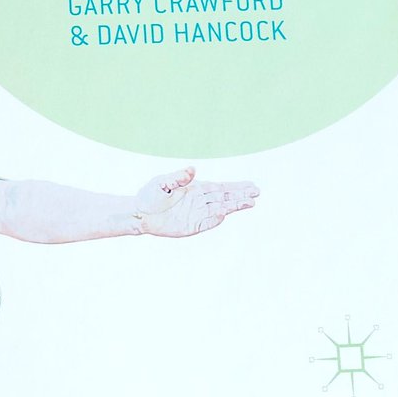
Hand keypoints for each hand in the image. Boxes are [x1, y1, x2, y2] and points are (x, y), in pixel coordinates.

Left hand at [132, 167, 258, 236]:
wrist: (139, 214)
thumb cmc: (150, 195)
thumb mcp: (163, 182)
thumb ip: (178, 177)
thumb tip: (193, 169)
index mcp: (195, 189)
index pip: (220, 188)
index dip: (236, 187)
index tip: (250, 186)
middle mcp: (199, 202)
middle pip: (224, 198)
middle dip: (240, 196)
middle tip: (257, 193)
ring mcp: (196, 214)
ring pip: (219, 209)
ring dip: (233, 207)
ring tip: (250, 203)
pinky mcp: (191, 227)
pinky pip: (206, 223)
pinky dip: (215, 220)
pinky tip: (225, 214)